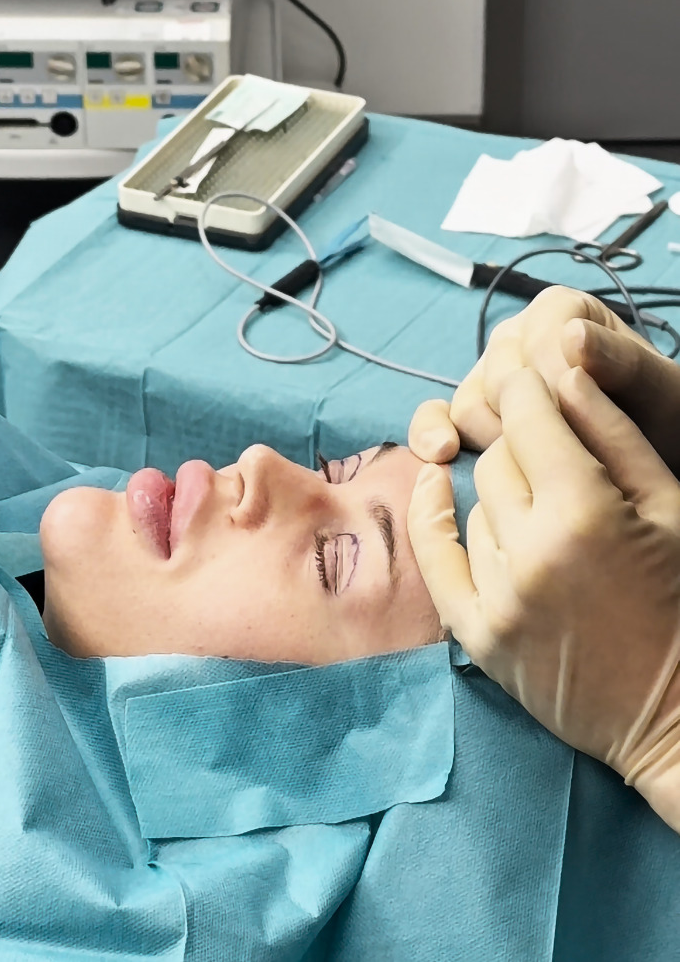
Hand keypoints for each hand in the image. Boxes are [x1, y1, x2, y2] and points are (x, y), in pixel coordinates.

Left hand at [408, 367, 679, 832]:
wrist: (677, 716)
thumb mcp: (671, 506)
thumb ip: (614, 434)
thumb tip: (565, 373)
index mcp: (585, 513)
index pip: (529, 416)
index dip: (528, 386)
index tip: (531, 375)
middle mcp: (529, 552)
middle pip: (498, 457)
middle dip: (522, 441)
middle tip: (552, 450)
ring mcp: (496, 598)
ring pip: (474, 504)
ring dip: (503, 493)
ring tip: (547, 510)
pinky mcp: (477, 636)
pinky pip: (436, 557)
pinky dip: (433, 516)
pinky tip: (435, 483)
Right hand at [446, 286, 679, 474]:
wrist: (647, 461)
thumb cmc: (657, 420)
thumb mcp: (660, 393)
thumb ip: (624, 362)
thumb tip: (573, 335)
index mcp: (560, 313)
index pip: (538, 341)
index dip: (556, 383)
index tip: (584, 418)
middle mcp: (517, 339)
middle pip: (499, 376)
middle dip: (528, 417)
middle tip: (565, 449)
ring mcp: (489, 378)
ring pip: (469, 405)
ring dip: (496, 438)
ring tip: (534, 466)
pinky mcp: (473, 416)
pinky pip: (437, 419)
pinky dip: (432, 434)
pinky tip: (442, 453)